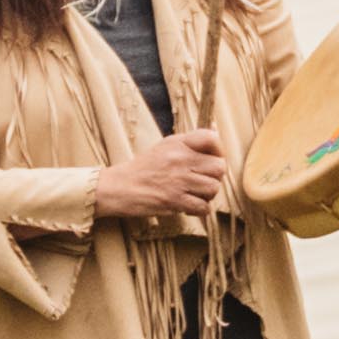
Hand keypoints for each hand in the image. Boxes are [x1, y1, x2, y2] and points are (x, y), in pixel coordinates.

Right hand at [90, 129, 233, 221]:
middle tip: (203, 181)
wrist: (119, 187)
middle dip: (215, 177)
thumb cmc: (143, 168)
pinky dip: (199, 210)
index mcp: (178, 143)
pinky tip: (188, 206)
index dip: (219, 150)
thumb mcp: (165, 146)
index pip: (212, 139)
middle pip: (219, 167)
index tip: (212, 159)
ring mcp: (178, 180)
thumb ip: (190, 141)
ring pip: (213, 188)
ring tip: (194, 194)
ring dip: (207, 195)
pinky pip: (203, 207)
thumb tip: (215, 129)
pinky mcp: (174, 200)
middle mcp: (180, 159)